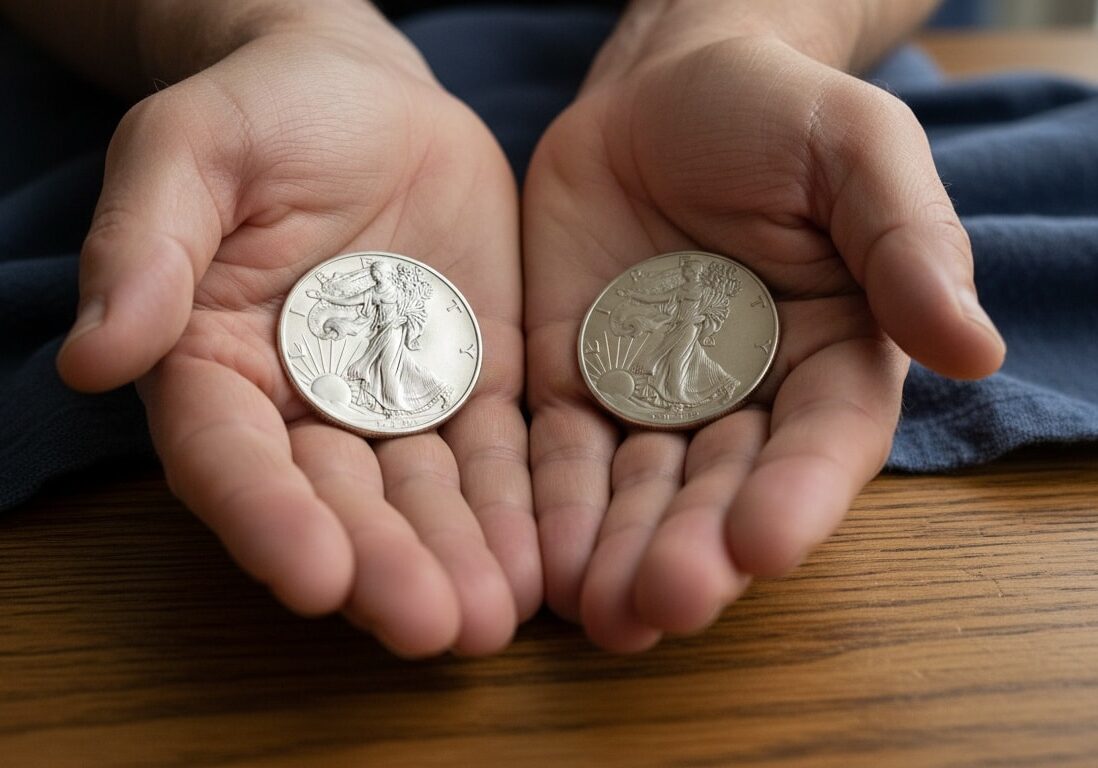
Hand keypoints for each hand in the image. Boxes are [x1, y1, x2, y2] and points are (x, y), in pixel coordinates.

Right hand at [57, 6, 537, 655]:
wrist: (367, 98)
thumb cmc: (265, 113)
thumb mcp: (191, 151)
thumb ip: (147, 244)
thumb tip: (98, 353)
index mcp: (216, 366)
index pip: (231, 459)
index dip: (267, 519)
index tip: (310, 575)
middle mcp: (303, 408)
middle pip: (339, 502)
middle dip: (383, 567)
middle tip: (431, 626)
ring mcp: (397, 404)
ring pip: (425, 497)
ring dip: (458, 560)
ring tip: (495, 619)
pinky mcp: (475, 385)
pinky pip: (499, 454)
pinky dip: (518, 507)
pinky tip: (545, 558)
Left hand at [524, 22, 1003, 649]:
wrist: (657, 96)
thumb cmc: (773, 115)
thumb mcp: (855, 150)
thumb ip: (906, 240)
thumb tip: (972, 344)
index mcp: (831, 358)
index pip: (823, 444)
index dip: (798, 497)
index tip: (765, 542)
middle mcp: (744, 401)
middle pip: (723, 491)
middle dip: (694, 550)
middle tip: (662, 604)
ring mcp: (652, 401)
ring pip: (638, 493)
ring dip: (618, 554)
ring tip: (599, 611)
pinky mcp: (573, 387)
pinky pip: (560, 455)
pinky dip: (550, 506)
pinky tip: (539, 558)